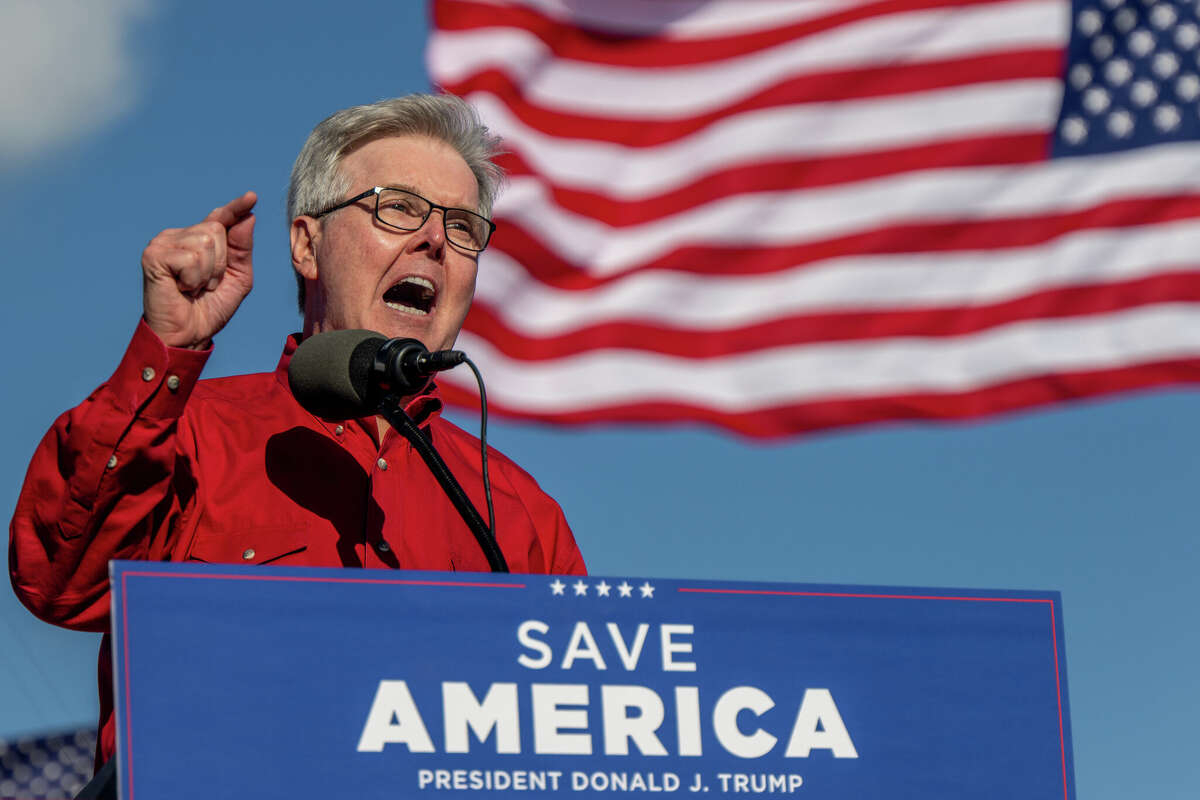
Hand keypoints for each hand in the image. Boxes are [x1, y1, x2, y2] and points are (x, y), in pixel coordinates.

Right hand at [141, 191, 256, 348]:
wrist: (187, 335)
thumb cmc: (209, 309)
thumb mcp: (237, 279)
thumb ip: (242, 250)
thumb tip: (247, 217)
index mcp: (199, 241)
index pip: (220, 218)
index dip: (235, 208)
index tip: (252, 197)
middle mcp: (180, 236)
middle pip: (217, 231)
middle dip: (221, 264)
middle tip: (205, 285)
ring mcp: (164, 243)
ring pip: (206, 243)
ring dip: (208, 273)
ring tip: (193, 287)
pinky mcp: (154, 254)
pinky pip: (191, 258)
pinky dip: (194, 279)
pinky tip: (181, 288)